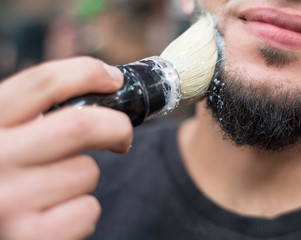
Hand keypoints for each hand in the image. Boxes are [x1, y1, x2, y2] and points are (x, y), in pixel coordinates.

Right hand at [0, 57, 132, 239]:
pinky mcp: (29, 237)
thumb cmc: (0, 177)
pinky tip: (56, 216)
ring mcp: (9, 201)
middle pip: (80, 125)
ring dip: (84, 177)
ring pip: (86, 172)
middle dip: (116, 126)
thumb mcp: (4, 137)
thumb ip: (30, 117)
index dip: (88, 73)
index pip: (43, 82)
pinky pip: (87, 210)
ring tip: (56, 189)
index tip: (114, 80)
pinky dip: (83, 210)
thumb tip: (96, 87)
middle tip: (121, 135)